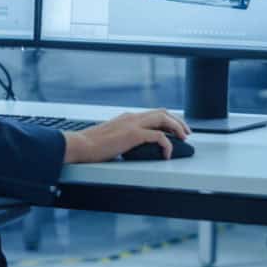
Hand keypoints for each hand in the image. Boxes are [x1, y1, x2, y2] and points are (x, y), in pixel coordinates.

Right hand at [63, 109, 189, 162]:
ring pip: (164, 118)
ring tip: (184, 139)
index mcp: (127, 117)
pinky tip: (167, 154)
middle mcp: (132, 117)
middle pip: (163, 112)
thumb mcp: (110, 138)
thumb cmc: (90, 145)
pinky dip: (167, 144)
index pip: (153, 113)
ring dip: (177, 128)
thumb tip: (131, 149)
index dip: (168, 120)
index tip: (175, 129)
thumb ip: (122, 139)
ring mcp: (133, 124)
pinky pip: (158, 136)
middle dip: (178, 121)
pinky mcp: (133, 134)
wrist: (79, 145)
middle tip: (186, 133)